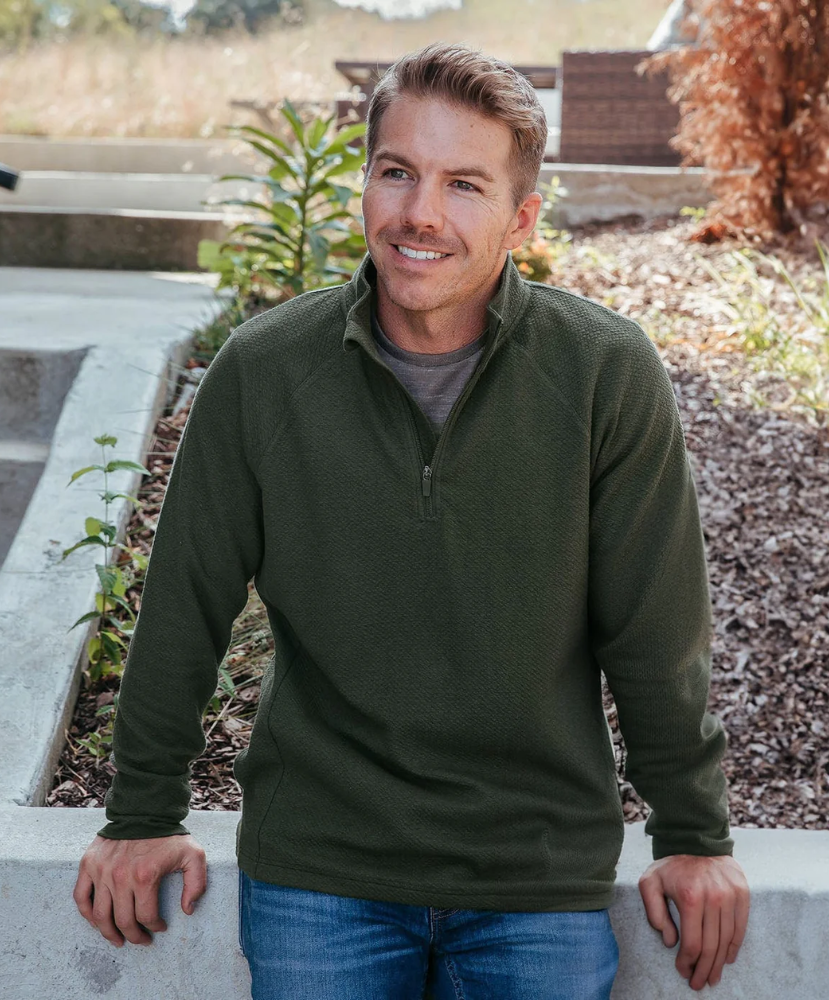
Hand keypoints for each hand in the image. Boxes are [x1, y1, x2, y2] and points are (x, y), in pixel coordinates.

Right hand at [74, 834, 206, 946]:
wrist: (145, 810)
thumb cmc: (169, 835)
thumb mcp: (193, 855)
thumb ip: (196, 883)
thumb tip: (187, 910)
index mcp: (145, 876)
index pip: (146, 916)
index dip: (154, 927)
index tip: (159, 927)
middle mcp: (120, 876)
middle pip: (122, 921)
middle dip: (133, 936)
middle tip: (140, 940)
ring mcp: (102, 871)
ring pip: (100, 915)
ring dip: (108, 932)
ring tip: (118, 938)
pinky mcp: (89, 864)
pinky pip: (81, 897)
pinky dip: (87, 914)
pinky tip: (97, 921)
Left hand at [638, 854, 748, 990]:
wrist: (697, 840)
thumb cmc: (671, 865)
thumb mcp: (650, 882)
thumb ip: (653, 911)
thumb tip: (668, 941)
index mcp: (690, 897)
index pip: (692, 943)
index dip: (687, 962)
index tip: (682, 972)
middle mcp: (713, 898)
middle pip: (711, 946)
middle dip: (704, 970)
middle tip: (699, 984)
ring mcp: (730, 896)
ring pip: (727, 941)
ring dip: (719, 964)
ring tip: (712, 976)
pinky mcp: (742, 894)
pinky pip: (740, 928)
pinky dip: (734, 946)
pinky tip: (727, 959)